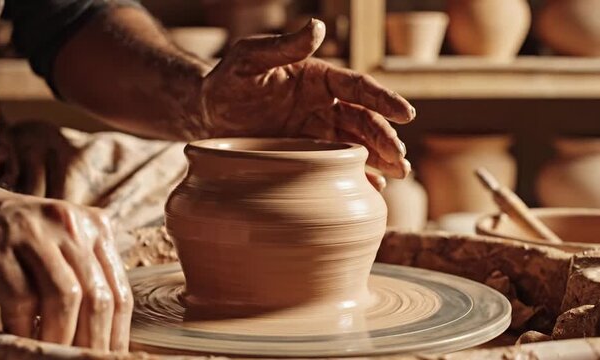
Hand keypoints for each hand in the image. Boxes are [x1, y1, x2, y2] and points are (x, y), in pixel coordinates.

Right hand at [0, 191, 131, 350]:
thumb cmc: (24, 238)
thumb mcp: (66, 245)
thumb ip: (89, 275)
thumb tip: (108, 332)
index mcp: (97, 228)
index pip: (120, 290)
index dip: (118, 332)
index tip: (113, 357)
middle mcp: (73, 226)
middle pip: (97, 296)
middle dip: (93, 340)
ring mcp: (36, 234)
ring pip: (64, 297)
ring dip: (60, 338)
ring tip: (53, 357)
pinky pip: (21, 299)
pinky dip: (24, 328)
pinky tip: (22, 339)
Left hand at [199, 19, 414, 180]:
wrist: (208, 112)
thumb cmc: (228, 79)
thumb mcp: (250, 58)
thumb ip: (283, 46)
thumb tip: (318, 27)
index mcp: (318, 78)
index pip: (358, 87)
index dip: (383, 100)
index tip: (406, 114)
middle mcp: (324, 104)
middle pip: (363, 121)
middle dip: (385, 139)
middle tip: (401, 159)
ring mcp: (316, 132)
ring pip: (356, 145)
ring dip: (379, 159)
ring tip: (399, 175)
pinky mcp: (305, 156)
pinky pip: (335, 167)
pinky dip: (356, 177)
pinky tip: (373, 190)